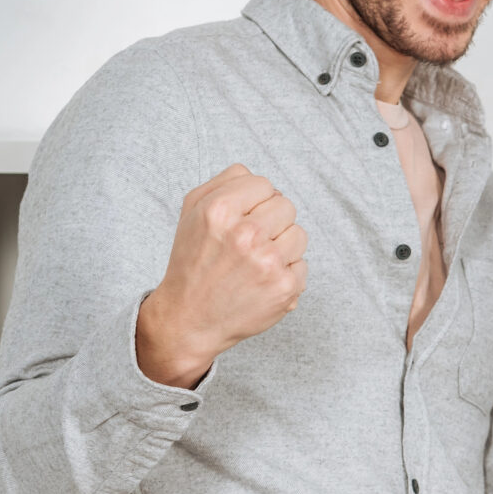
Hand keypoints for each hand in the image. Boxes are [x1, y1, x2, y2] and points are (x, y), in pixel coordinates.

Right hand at [135, 165, 306, 388]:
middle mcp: (244, 235)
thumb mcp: (192, 212)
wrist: (189, 319)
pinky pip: (303, 265)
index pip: (263, 184)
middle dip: (270, 222)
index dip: (254, 201)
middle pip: (286, 205)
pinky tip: (262, 282)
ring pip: (299, 234)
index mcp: (219, 211)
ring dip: (282, 246)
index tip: (243, 218)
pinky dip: (286, 273)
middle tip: (249, 243)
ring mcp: (267, 263)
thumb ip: (223, 182)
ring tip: (256, 262)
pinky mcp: (284, 288)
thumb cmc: (192, 262)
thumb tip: (254, 174)